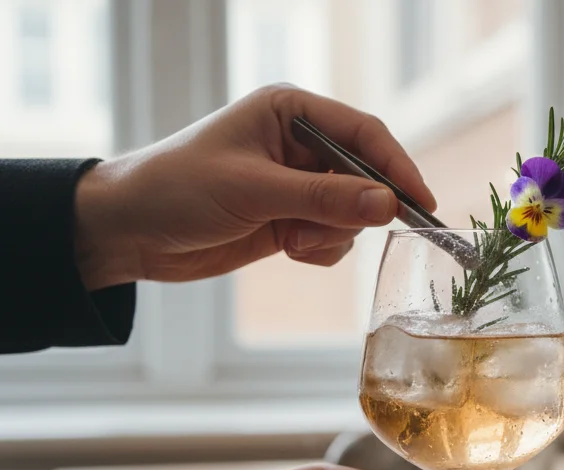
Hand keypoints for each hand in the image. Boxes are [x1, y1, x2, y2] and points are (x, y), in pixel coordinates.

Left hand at [73, 84, 437, 288]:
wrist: (128, 232)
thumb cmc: (177, 190)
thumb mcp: (254, 191)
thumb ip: (323, 198)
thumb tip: (387, 204)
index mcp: (290, 112)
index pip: (364, 134)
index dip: (397, 168)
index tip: (421, 204)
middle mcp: (301, 143)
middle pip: (366, 176)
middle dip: (354, 209)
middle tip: (336, 230)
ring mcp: (298, 183)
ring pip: (353, 213)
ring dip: (330, 233)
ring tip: (289, 238)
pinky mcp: (292, 217)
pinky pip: (335, 237)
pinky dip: (319, 249)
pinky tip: (285, 247)